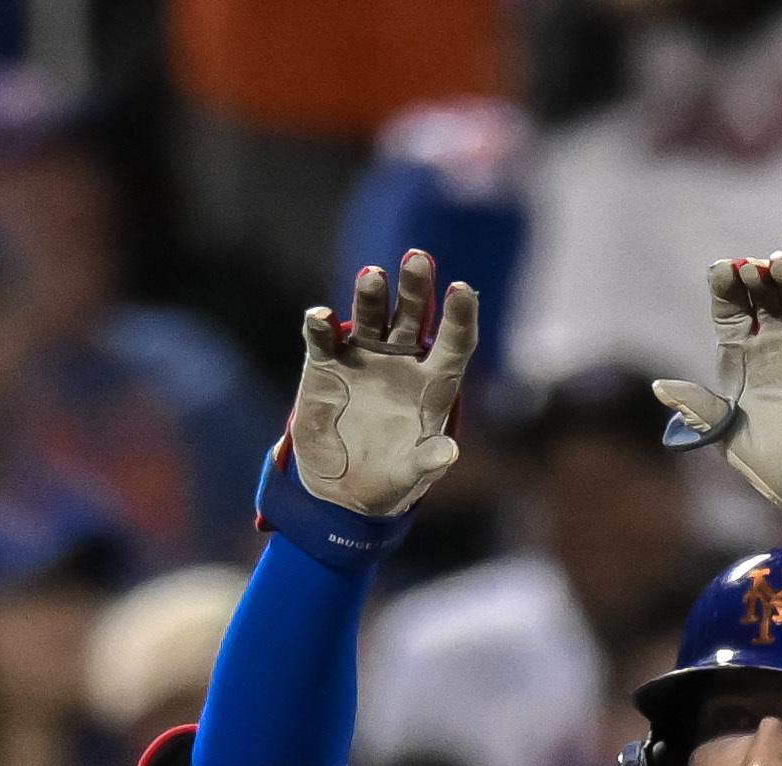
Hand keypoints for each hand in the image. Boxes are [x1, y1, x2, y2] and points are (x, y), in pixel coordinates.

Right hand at [286, 248, 479, 525]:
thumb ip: (428, 463)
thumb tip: (449, 453)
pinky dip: (320, 326)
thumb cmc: (389, 480)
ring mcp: (363, 358)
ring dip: (370, 295)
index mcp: (433, 383)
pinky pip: (323, 338)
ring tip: (372, 276)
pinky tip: (319, 318)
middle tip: (418, 258)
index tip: (462, 289)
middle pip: (412, 315)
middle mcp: (401, 361)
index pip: (454, 341)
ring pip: (370, 316)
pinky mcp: (325, 365)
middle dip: (415, 286)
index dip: (460, 315)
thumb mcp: (411, 477)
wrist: (340, 491)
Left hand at [655, 254, 781, 516]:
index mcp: (746, 360)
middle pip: (764, 295)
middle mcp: (779, 344)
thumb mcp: (732, 439)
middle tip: (748, 271)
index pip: (731, 310)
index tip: (720, 272)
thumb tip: (658, 387)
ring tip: (775, 266)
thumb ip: (701, 410)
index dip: (726, 287)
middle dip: (755, 277)